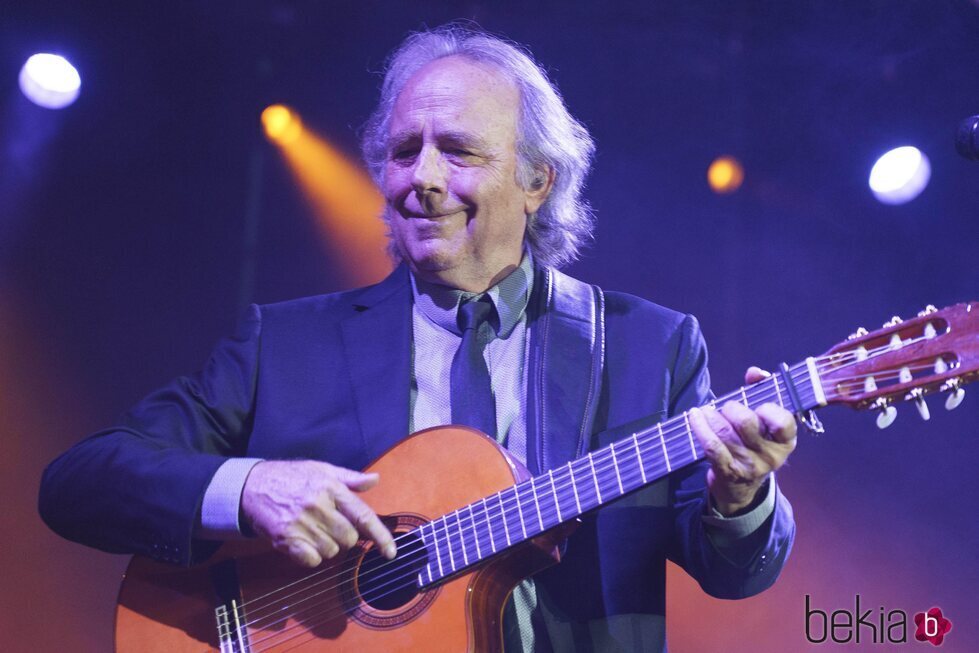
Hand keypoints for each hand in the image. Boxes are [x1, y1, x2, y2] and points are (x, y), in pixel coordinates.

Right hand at [241, 460, 395, 567]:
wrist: (252, 486)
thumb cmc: (292, 477)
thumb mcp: (322, 470)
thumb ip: (350, 478)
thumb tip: (376, 480)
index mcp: (331, 488)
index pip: (363, 516)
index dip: (380, 536)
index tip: (391, 552)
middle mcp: (318, 505)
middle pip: (349, 539)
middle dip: (346, 538)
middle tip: (332, 526)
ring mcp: (301, 523)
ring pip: (331, 551)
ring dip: (328, 546)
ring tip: (314, 531)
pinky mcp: (286, 538)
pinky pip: (312, 560)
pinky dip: (311, 556)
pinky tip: (303, 542)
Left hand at [688, 366, 796, 515]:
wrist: (742, 487)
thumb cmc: (754, 443)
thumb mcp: (766, 422)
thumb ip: (763, 391)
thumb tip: (755, 372)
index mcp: (786, 441)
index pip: (782, 421)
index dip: (768, 409)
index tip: (758, 405)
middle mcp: (771, 456)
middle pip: (746, 423)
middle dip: (731, 408)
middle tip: (727, 408)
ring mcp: (749, 466)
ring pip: (724, 433)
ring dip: (710, 416)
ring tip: (705, 411)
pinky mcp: (728, 472)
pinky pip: (711, 446)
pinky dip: (700, 427)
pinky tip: (694, 416)